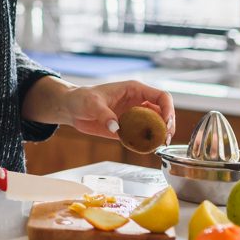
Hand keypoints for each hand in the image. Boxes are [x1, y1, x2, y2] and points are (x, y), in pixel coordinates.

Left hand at [58, 80, 175, 140]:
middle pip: (163, 112)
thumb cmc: (81, 98)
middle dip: (167, 125)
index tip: (167, 123)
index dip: (168, 109)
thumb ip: (104, 114)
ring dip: (160, 135)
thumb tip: (116, 127)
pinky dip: (147, 142)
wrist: (71, 109)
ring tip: (159, 145)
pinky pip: (143, 135)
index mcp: (134, 90)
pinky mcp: (128, 128)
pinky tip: (147, 149)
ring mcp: (134, 115)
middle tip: (165, 139)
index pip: (161, 96)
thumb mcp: (92, 103)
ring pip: (156, 125)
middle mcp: (138, 102)